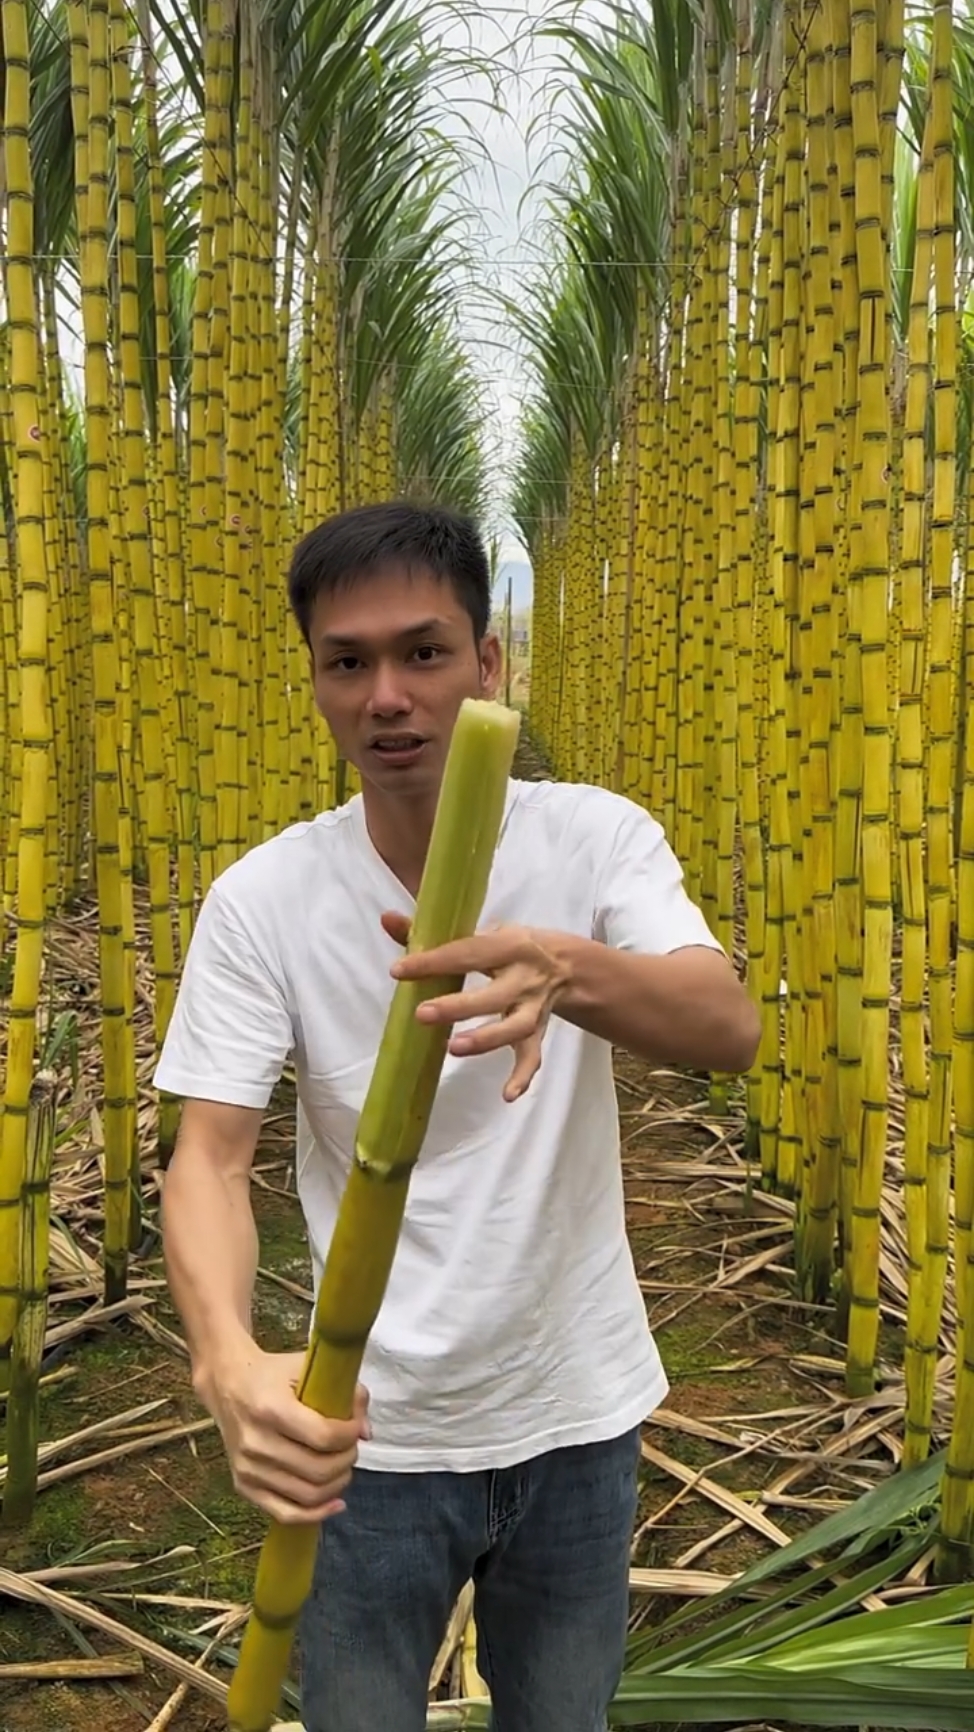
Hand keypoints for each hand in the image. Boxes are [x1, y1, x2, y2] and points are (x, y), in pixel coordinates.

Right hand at [195, 1343, 370, 1526]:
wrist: (226, 1383)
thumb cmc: (273, 1374)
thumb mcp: (307, 1367)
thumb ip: (346, 1392)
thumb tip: (366, 1433)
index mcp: (271, 1408)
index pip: (324, 1436)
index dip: (350, 1435)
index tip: (355, 1426)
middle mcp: (256, 1442)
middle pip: (319, 1470)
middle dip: (346, 1460)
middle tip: (350, 1447)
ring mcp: (247, 1468)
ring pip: (307, 1495)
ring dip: (337, 1484)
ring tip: (342, 1466)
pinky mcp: (243, 1485)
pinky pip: (285, 1514)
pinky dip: (315, 1514)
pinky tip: (334, 1502)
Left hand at [382, 914, 570, 1101]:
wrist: (566, 963)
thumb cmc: (508, 946)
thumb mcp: (480, 932)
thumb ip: (430, 930)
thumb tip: (387, 918)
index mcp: (509, 944)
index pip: (467, 952)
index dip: (434, 961)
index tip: (399, 971)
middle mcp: (525, 976)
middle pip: (494, 996)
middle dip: (459, 1007)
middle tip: (421, 1015)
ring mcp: (534, 1006)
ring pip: (516, 1027)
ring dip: (486, 1040)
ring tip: (453, 1049)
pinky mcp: (538, 1030)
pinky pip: (533, 1054)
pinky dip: (524, 1075)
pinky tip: (508, 1094)